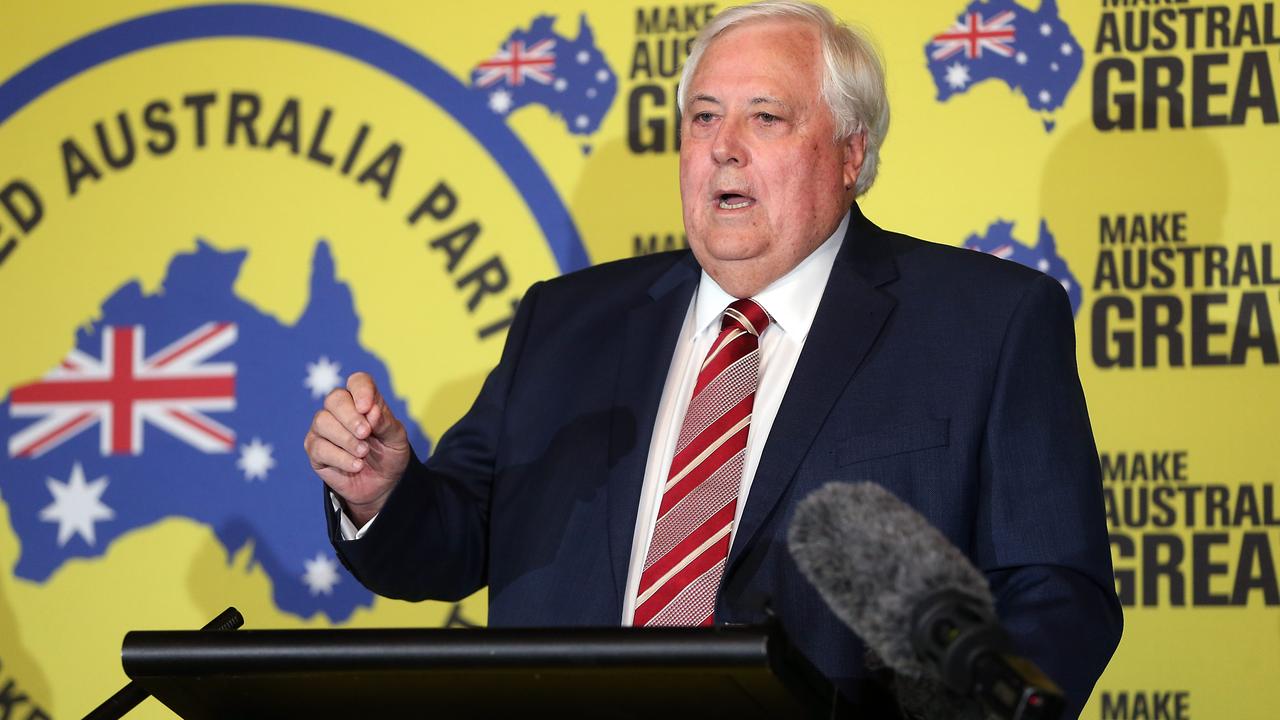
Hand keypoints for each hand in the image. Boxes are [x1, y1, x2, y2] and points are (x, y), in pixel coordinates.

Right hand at [304, 372, 410, 526]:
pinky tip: (356, 465)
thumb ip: (386, 423)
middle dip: (350, 416)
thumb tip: (371, 411)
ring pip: (322, 421)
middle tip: (365, 434)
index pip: (358, 382)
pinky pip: (319, 447)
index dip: (361, 390)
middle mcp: (339, 410)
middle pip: (335, 399)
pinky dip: (340, 457)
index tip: (367, 408)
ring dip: (345, 439)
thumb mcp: (397, 438)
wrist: (383, 484)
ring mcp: (324, 429)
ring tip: (363, 453)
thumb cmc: (389, 453)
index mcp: (362, 400)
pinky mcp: (315, 450)